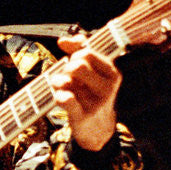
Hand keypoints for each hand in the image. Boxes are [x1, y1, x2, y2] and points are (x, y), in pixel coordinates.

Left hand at [52, 35, 121, 150]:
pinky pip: (65, 99)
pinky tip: (60, 97)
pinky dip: (58, 96)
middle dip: (66, 68)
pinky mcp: (83, 116)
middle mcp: (107, 87)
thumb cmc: (92, 95)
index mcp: (112, 73)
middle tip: (66, 77)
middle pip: (77, 65)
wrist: (98, 129)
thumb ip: (81, 50)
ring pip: (67, 81)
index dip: (74, 54)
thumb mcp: (94, 72)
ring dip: (58, 82)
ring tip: (60, 87)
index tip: (73, 62)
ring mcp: (96, 102)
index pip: (86, 52)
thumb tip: (63, 40)